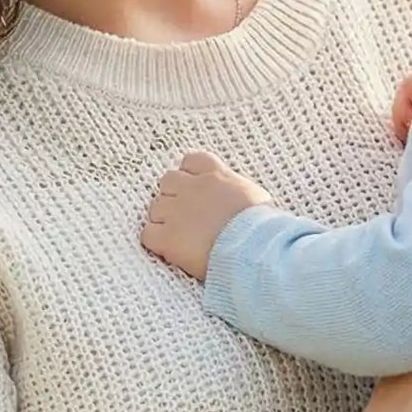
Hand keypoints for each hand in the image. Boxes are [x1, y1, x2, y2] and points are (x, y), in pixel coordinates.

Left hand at [140, 151, 272, 281]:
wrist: (255, 250)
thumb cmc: (264, 228)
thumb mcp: (255, 197)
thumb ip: (235, 191)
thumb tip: (234, 199)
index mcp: (216, 174)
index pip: (191, 161)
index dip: (190, 176)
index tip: (197, 189)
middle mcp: (192, 188)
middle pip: (168, 182)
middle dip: (175, 197)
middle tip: (188, 217)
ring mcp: (176, 212)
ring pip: (155, 207)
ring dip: (164, 220)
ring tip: (182, 237)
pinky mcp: (167, 238)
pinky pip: (148, 234)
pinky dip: (156, 242)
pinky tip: (171, 251)